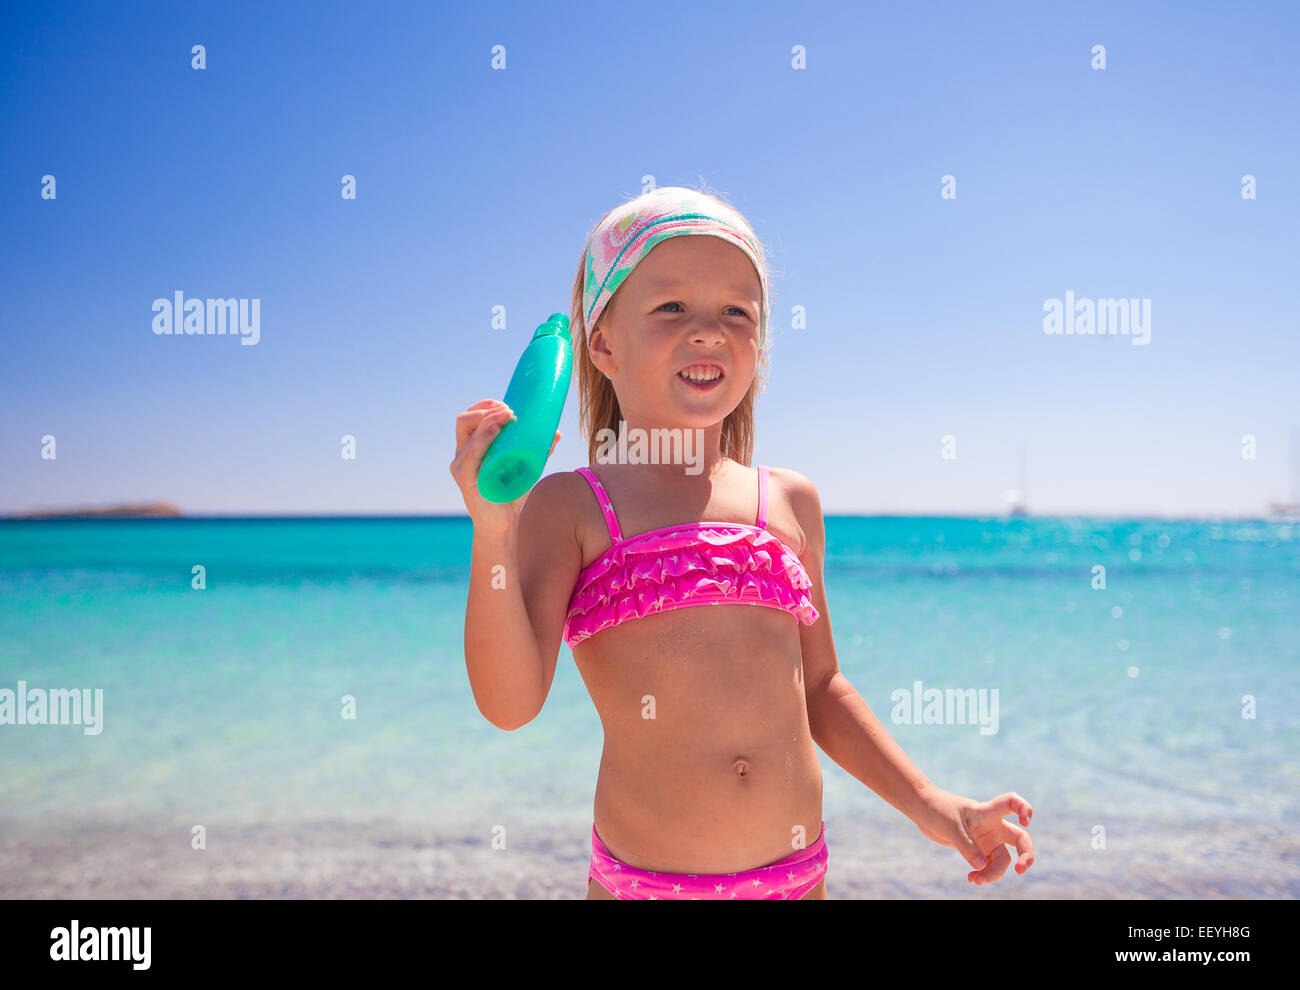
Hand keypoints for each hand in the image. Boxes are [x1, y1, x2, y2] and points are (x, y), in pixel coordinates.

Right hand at [449, 399, 560, 532]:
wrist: (505, 524)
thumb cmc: (512, 495)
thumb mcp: (526, 468)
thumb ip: (538, 450)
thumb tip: (556, 432)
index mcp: (473, 448)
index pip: (471, 418)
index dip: (485, 406)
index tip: (506, 403)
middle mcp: (463, 454)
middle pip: (465, 420)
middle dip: (486, 409)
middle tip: (509, 410)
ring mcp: (461, 465)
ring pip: (467, 431)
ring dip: (487, 419)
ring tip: (507, 415)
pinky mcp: (465, 478)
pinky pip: (470, 453)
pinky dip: (483, 439)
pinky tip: (496, 432)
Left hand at [915, 787, 1034, 884]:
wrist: (924, 811)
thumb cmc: (938, 810)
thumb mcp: (951, 827)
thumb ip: (967, 846)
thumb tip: (982, 866)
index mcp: (987, 812)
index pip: (1011, 803)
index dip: (1024, 808)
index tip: (1026, 821)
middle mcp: (992, 826)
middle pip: (1020, 839)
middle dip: (1026, 856)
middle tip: (1020, 871)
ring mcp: (987, 839)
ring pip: (1002, 859)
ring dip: (993, 873)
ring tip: (976, 880)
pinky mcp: (978, 850)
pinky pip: (988, 866)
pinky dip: (983, 874)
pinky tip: (972, 878)